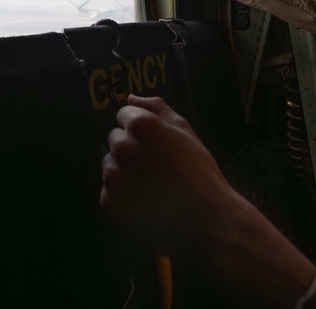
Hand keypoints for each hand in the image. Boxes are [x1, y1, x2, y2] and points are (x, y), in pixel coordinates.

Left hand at [100, 94, 237, 252]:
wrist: (206, 218)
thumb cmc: (199, 171)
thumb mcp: (184, 130)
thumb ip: (156, 107)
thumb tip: (131, 98)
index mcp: (140, 125)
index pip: (123, 116)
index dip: (140, 129)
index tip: (155, 144)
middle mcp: (122, 147)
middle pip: (115, 140)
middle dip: (130, 149)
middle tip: (155, 166)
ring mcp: (114, 176)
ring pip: (110, 165)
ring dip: (123, 172)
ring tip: (150, 185)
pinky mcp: (110, 203)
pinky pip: (109, 192)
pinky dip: (122, 197)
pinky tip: (143, 201)